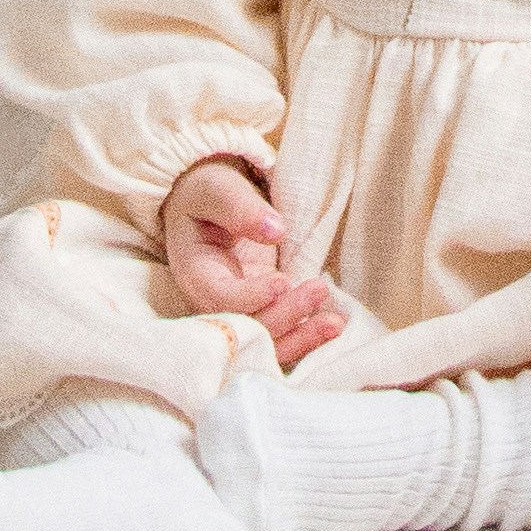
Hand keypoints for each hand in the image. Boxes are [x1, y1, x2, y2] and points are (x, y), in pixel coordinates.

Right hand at [160, 157, 348, 363]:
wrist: (207, 206)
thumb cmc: (206, 194)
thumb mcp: (216, 189)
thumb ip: (240, 207)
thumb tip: (276, 230)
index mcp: (196, 272)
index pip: (219, 298)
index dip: (250, 296)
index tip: (282, 281)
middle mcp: (213, 302)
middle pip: (246, 326)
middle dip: (284, 315)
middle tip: (319, 289)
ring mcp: (239, 310)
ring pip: (265, 341)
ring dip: (300, 337)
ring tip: (335, 322)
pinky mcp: (262, 310)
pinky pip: (280, 335)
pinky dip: (305, 337)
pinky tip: (333, 327)